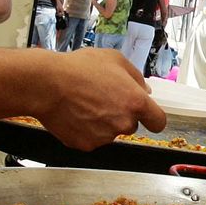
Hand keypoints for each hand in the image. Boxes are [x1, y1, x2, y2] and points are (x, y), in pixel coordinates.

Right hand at [31, 48, 166, 147]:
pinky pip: (92, 138)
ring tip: (84, 103)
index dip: (153, 119)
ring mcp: (105, 136)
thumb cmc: (79, 68)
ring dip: (103, 122)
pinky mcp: (86, 145)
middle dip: (121, 115)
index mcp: (136, 102)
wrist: (47, 84)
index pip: (158, 122)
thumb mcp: (114, 59)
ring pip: (110, 132)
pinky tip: (75, 113)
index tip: (148, 116)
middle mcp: (124, 123)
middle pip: (131, 125)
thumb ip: (135, 77)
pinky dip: (86, 130)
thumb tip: (144, 90)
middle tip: (102, 99)